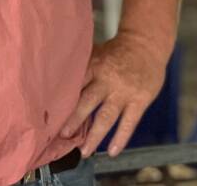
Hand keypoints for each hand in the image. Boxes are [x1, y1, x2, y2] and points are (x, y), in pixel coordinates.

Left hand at [59, 33, 168, 157]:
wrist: (146, 44)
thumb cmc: (117, 51)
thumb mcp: (96, 53)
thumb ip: (81, 67)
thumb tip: (55, 79)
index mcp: (93, 67)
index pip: (74, 86)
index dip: (62, 101)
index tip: (50, 115)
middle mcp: (107, 80)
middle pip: (87, 102)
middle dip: (74, 120)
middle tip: (63, 136)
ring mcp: (123, 92)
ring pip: (106, 116)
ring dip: (94, 135)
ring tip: (85, 152)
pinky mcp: (139, 100)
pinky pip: (129, 123)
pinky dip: (120, 138)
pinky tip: (112, 151)